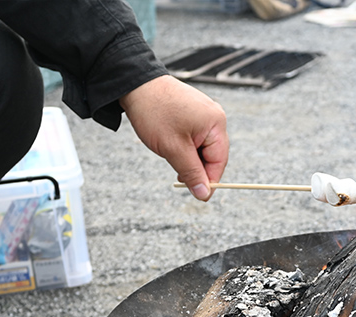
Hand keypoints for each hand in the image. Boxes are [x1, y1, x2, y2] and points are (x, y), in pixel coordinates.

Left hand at [120, 75, 227, 200]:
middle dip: (197, 168)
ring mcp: (205, 113)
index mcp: (216, 124)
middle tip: (179, 177)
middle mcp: (215, 117)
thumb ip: (192, 173)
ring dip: (189, 158)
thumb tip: (204, 193)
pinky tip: (173, 147)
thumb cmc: (155, 112)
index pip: (219, 161)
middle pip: (213, 154)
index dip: (209, 180)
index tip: (199, 194)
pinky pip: (196, 136)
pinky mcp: (194, 112)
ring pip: (203, 147)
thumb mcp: (174, 149)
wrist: (135, 84)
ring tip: (171, 157)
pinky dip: (186, 146)